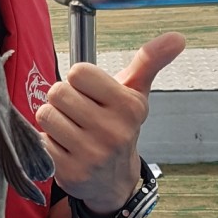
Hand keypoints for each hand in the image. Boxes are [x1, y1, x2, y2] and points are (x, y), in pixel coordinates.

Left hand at [35, 32, 185, 212]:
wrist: (114, 179)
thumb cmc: (119, 126)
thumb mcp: (135, 94)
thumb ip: (149, 61)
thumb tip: (177, 37)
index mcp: (128, 106)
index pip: (78, 72)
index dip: (79, 80)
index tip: (90, 94)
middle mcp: (112, 131)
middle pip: (58, 92)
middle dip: (63, 100)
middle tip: (79, 113)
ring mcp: (91, 154)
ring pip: (46, 114)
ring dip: (53, 121)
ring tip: (71, 130)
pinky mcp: (70, 172)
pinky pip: (40, 141)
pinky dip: (48, 142)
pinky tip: (65, 149)